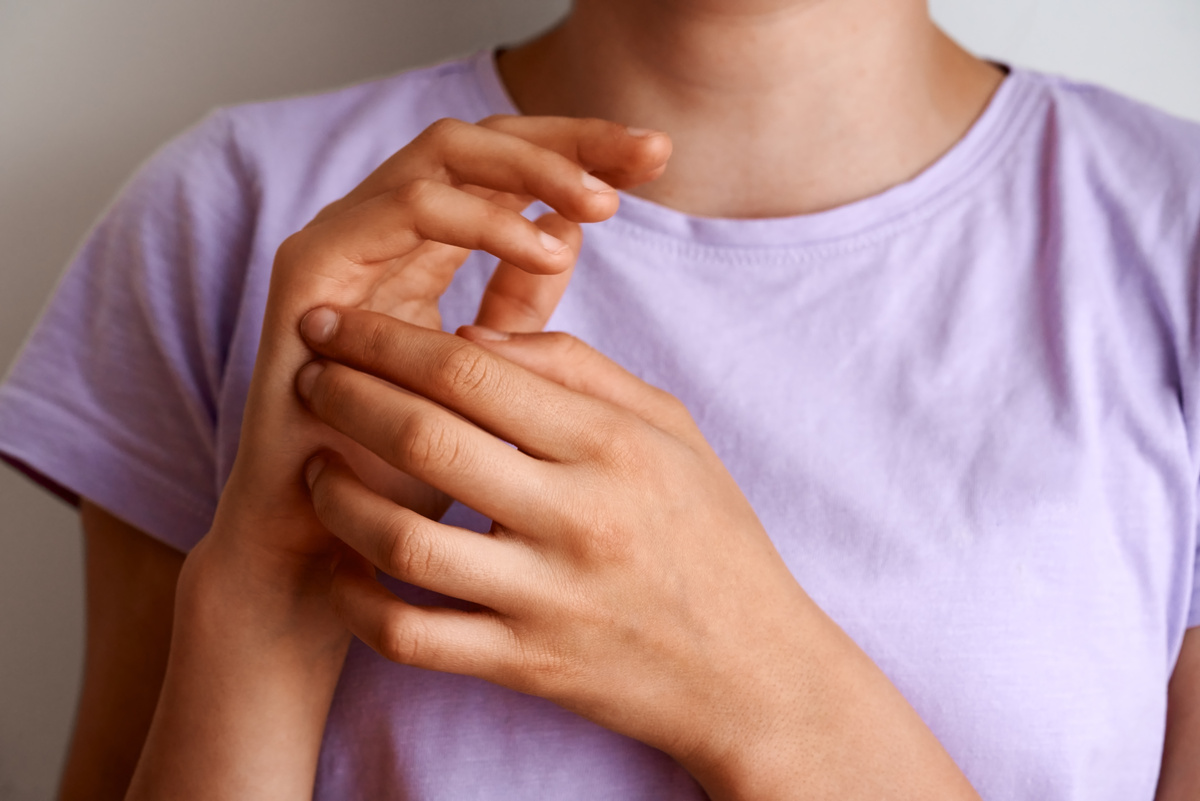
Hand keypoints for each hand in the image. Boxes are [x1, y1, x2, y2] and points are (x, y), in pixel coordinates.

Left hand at [131, 119, 670, 800]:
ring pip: (403, 541)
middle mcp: (577, 518)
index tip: (340, 325)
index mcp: (613, 446)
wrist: (751, 670)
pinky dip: (358, 601)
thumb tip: (467, 338)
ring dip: (336, 495)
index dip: (387, 340)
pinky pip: (413, 636)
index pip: (472, 372)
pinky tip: (340, 564)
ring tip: (312, 465)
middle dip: (345, 394)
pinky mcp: (524, 666)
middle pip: (425, 438)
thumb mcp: (670, 429)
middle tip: (307, 375)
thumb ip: (576, 368)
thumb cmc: (710, 534)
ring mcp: (546, 598)